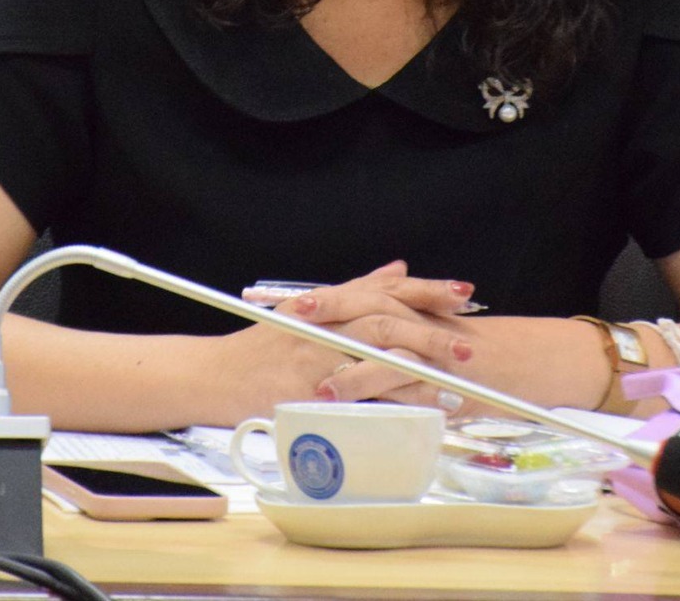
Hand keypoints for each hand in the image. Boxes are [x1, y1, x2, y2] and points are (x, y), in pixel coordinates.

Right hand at [211, 261, 476, 416]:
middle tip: (466, 346)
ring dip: (417, 372)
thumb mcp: (306, 310)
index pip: (383, 289)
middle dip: (429, 332)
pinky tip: (411, 412)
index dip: (425, 291)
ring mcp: (313, 358)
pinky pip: (352, 398)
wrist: (212, 376)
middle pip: (383, 321)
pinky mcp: (304, 392)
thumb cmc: (261, 347)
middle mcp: (321, 324)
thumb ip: (356, 289)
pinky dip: (385, 404)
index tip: (463, 295)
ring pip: (372, 357)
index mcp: (326, 303)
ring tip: (452, 384)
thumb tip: (398, 268)